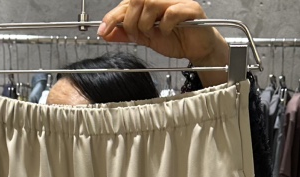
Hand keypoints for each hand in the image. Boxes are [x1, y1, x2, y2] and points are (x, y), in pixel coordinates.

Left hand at [98, 1, 228, 64]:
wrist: (196, 49)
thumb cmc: (175, 39)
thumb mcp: (145, 39)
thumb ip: (127, 34)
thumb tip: (107, 33)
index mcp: (150, 2)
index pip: (127, 3)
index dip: (113, 16)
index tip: (103, 30)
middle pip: (137, 0)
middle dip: (130, 21)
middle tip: (135, 36)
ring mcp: (177, 1)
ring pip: (151, 3)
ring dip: (145, 24)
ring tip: (151, 34)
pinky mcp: (190, 9)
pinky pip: (172, 12)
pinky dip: (164, 25)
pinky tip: (166, 32)